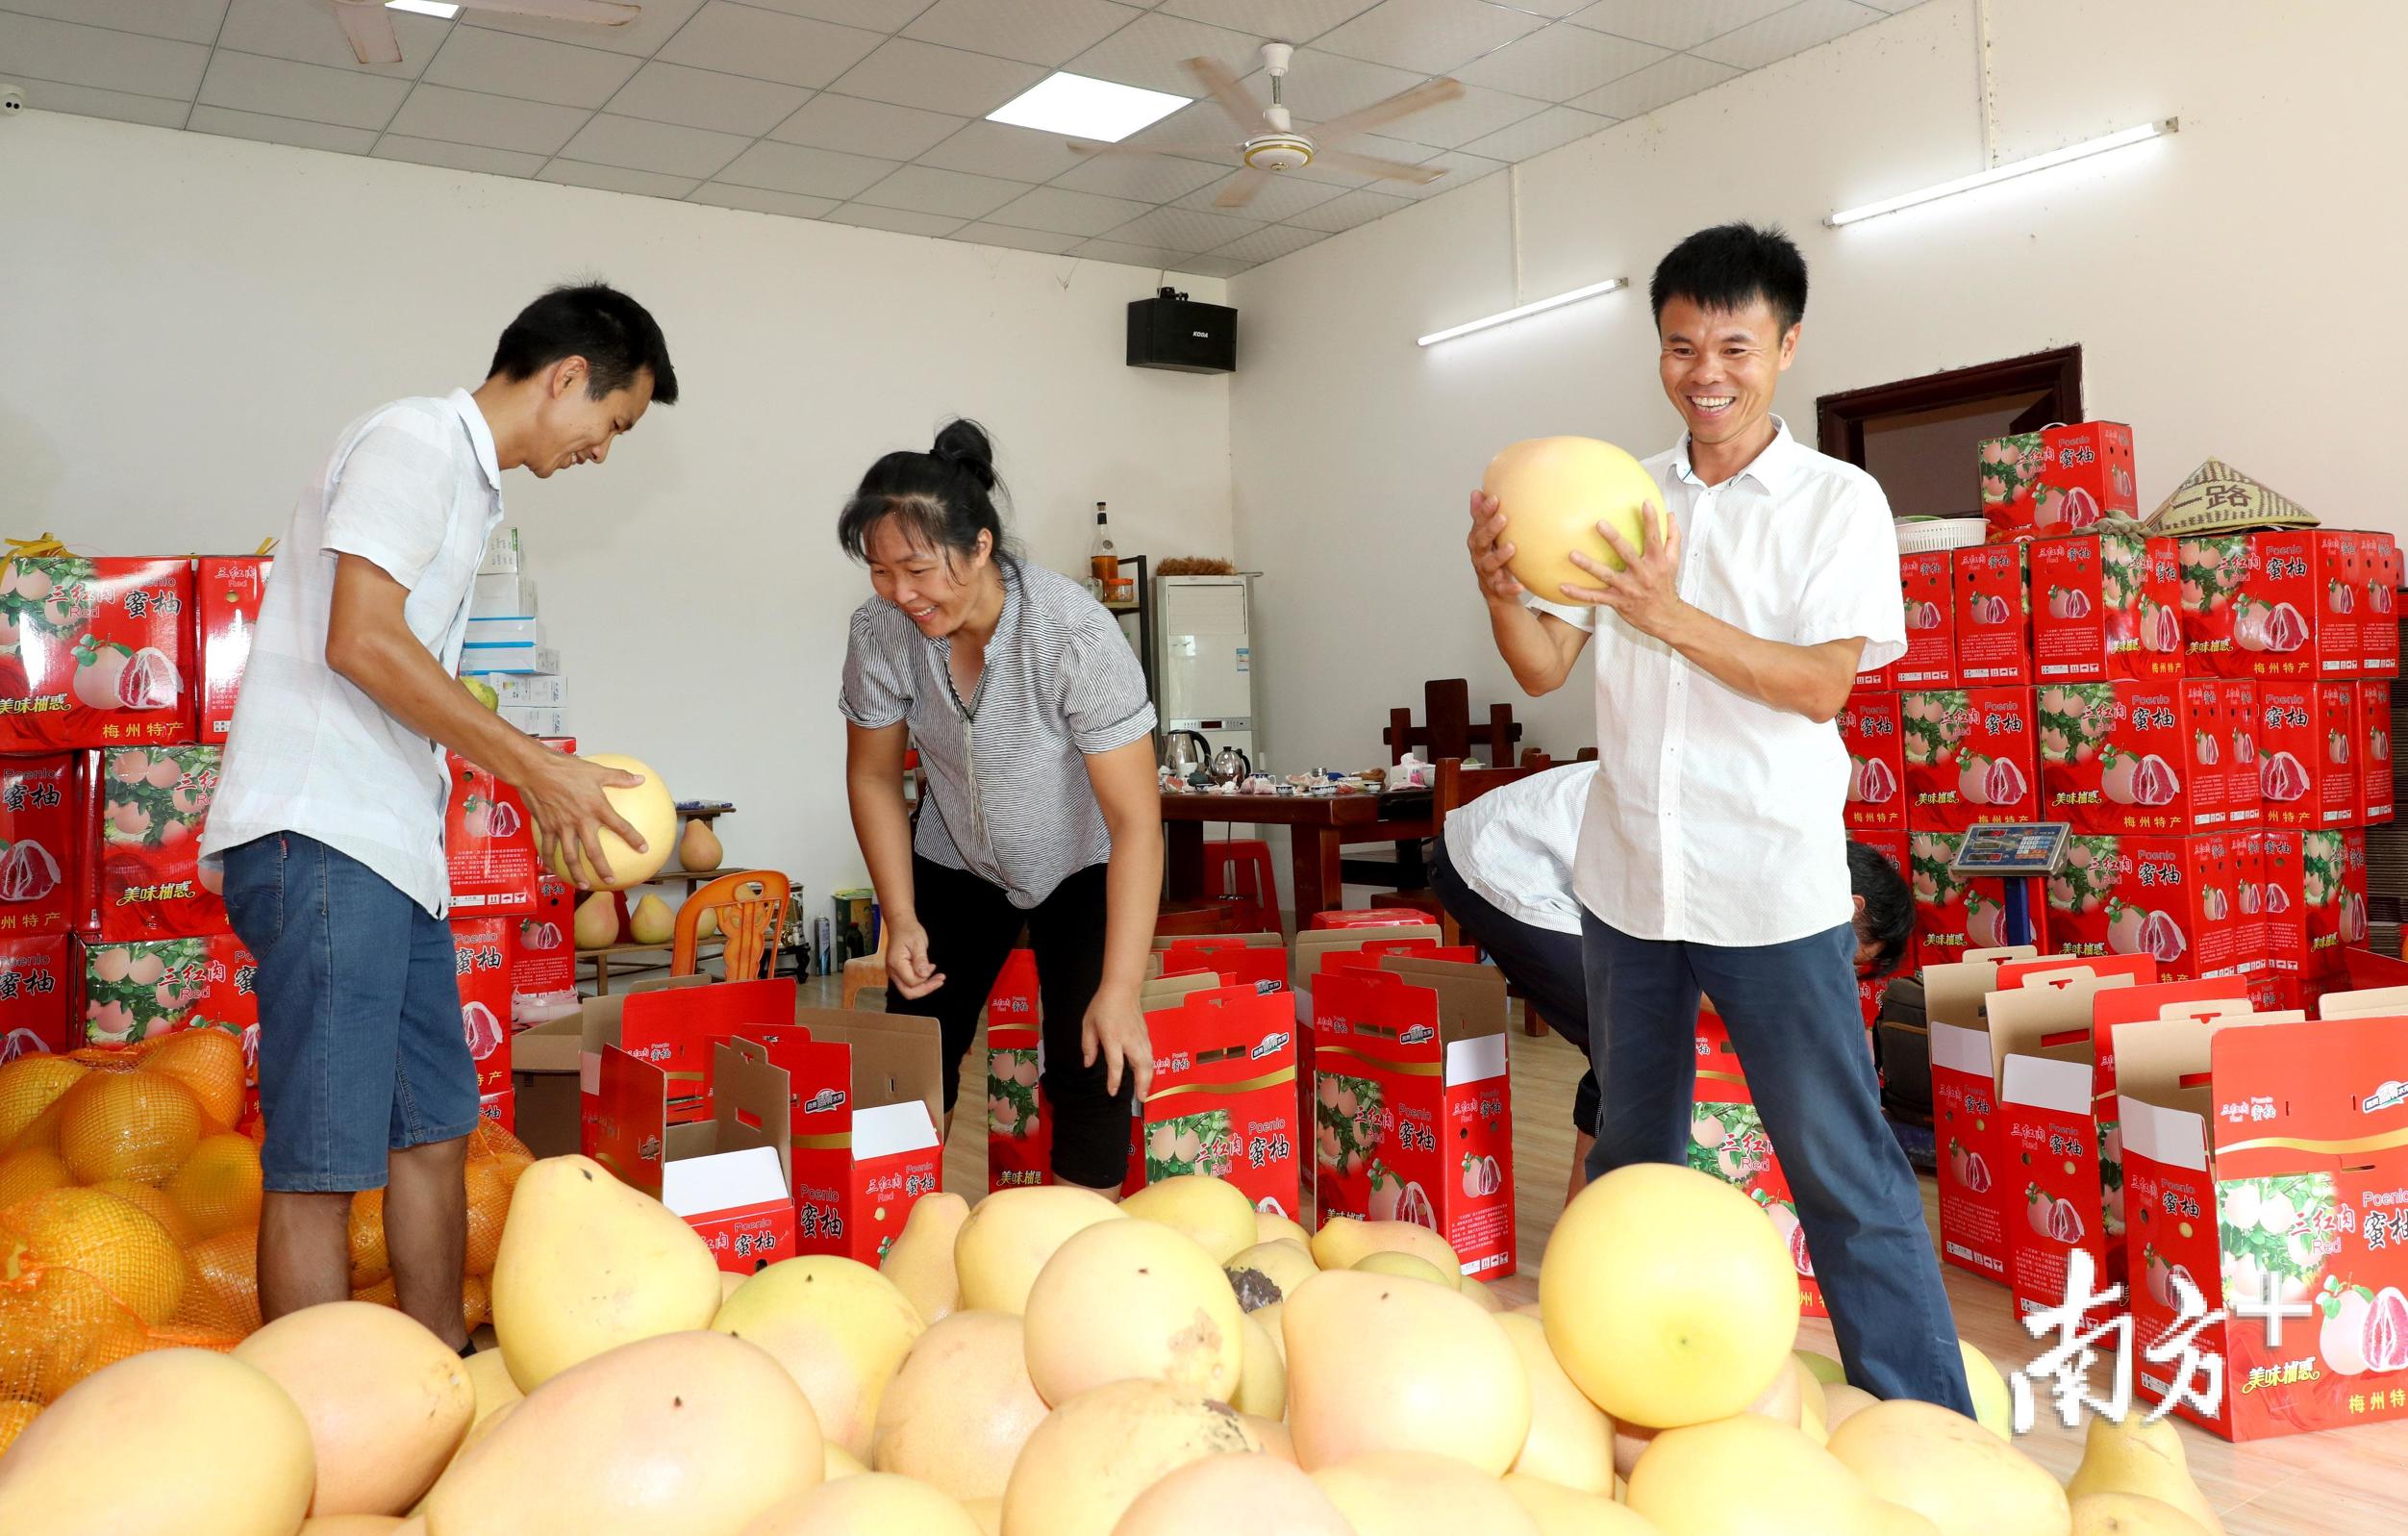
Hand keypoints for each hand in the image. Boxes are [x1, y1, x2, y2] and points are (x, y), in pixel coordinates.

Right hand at [514, 751, 645, 889]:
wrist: (534, 770)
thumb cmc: (565, 768)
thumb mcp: (596, 770)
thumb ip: (619, 777)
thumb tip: (640, 779)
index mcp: (596, 807)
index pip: (620, 826)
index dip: (633, 838)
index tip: (643, 849)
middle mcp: (580, 821)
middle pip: (594, 852)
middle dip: (602, 868)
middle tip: (610, 880)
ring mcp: (562, 827)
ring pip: (571, 856)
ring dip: (577, 872)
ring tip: (583, 884)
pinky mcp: (547, 827)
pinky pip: (548, 848)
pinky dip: (549, 860)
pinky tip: (551, 869)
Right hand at [884, 918, 944, 998]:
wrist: (900, 925)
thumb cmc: (908, 931)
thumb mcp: (918, 943)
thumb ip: (921, 960)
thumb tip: (925, 975)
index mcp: (896, 964)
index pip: (912, 982)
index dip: (925, 980)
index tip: (934, 968)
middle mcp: (892, 971)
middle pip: (908, 992)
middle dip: (926, 989)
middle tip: (940, 981)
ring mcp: (894, 973)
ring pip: (909, 989)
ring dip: (925, 986)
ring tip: (939, 978)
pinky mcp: (899, 972)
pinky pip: (909, 983)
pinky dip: (921, 981)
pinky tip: (929, 972)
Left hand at [1082, 988, 1152, 1099]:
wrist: (1122, 988)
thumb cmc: (1102, 1005)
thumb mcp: (1088, 1024)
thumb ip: (1088, 1046)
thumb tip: (1089, 1064)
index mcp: (1113, 1037)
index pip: (1116, 1064)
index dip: (1114, 1080)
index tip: (1112, 1092)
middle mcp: (1129, 1039)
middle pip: (1141, 1065)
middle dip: (1142, 1084)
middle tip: (1141, 1099)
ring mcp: (1140, 1037)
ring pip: (1149, 1061)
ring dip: (1149, 1078)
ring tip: (1145, 1091)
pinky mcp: (1145, 1034)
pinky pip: (1150, 1054)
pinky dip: (1150, 1067)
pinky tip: (1147, 1074)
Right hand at [1466, 491, 1524, 603]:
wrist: (1497, 591)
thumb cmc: (1494, 557)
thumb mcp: (1488, 537)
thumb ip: (1482, 516)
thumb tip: (1477, 491)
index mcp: (1478, 541)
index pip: (1479, 524)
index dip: (1484, 512)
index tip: (1495, 499)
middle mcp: (1479, 556)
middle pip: (1481, 542)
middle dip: (1490, 530)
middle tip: (1503, 517)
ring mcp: (1487, 573)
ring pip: (1489, 565)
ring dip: (1499, 556)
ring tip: (1511, 547)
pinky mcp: (1497, 589)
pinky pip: (1503, 589)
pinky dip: (1510, 588)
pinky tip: (1520, 586)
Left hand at [1564, 501, 1686, 639]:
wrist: (1665, 618)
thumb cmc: (1666, 585)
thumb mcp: (1674, 562)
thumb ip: (1672, 537)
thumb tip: (1670, 514)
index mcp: (1657, 562)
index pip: (1654, 538)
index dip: (1651, 520)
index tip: (1644, 502)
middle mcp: (1642, 574)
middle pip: (1627, 553)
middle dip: (1613, 538)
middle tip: (1599, 523)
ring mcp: (1628, 588)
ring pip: (1606, 575)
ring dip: (1588, 565)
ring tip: (1572, 554)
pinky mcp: (1617, 602)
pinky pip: (1595, 597)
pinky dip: (1578, 593)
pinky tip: (1562, 586)